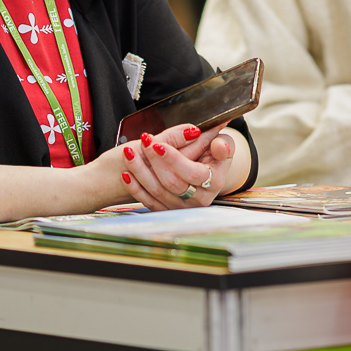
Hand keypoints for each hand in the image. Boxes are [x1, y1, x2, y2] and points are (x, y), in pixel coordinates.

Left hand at [121, 124, 238, 210]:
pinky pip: (147, 201)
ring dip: (140, 171)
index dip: (174, 159)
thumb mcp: (224, 146)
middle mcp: (198, 199)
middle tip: (143, 141)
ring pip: (156, 192)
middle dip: (154, 161)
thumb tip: (221, 145)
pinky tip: (126, 174)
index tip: (158, 144)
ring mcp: (181, 207)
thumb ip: (224, 145)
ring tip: (129, 152)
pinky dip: (135, 188)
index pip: (192, 174)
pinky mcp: (167, 210)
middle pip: (171, 183)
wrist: (206, 173)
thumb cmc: (214, 155)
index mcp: (213, 182)